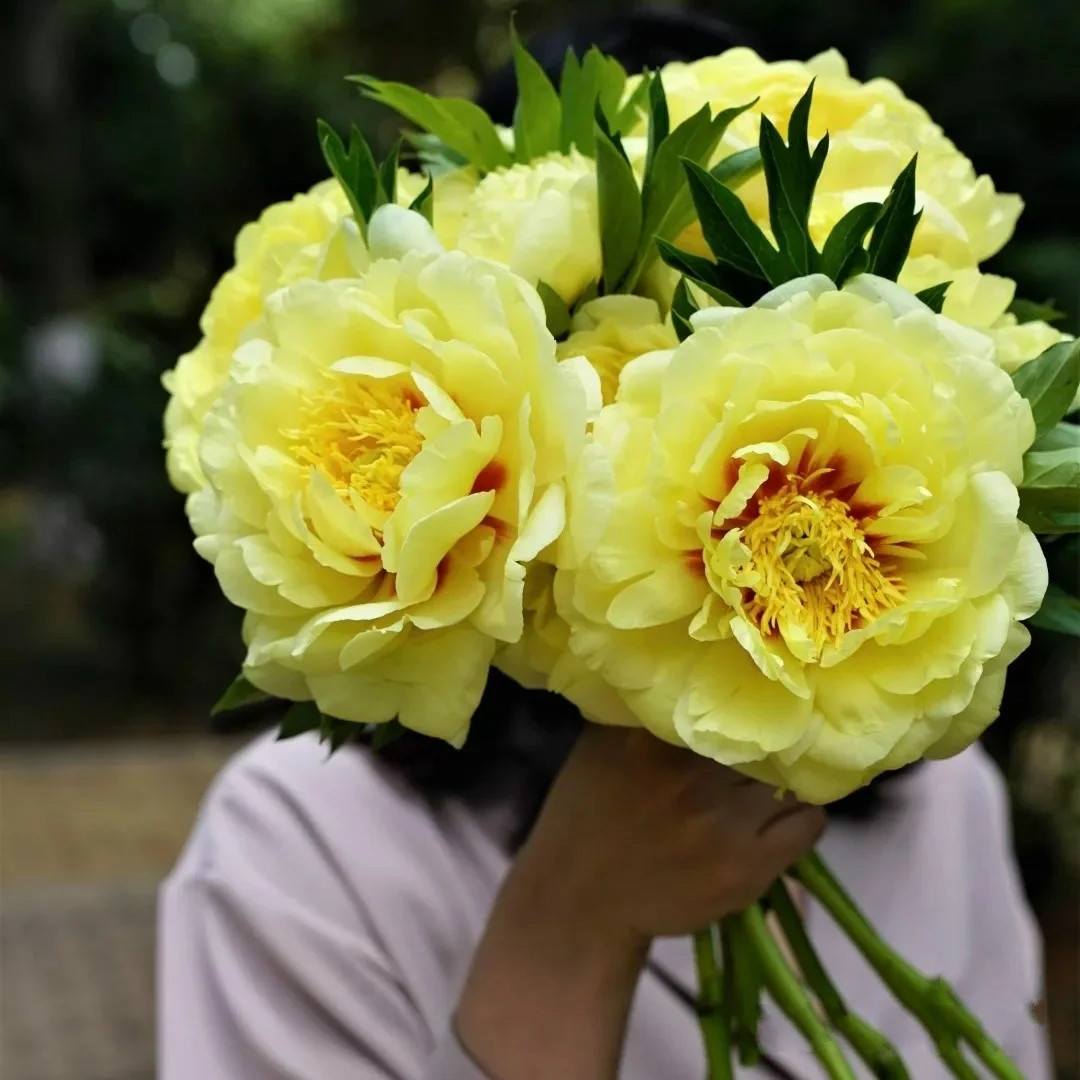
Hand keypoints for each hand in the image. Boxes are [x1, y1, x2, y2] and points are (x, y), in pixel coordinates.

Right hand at [455, 726, 824, 1079]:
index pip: (725, 697)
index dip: (743, 700)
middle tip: (763, 747)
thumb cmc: (591, 811)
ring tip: (770, 784)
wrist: (582, 900)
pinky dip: (801, 816)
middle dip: (765, 740)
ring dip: (786, 779)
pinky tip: (777, 819)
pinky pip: (808, 823)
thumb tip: (697, 668)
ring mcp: (721, 821)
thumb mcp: (603, 741)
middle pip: (762, 735)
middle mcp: (691, 773)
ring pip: (791, 777)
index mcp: (652, 735)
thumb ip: (646, 707)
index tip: (746, 705)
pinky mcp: (746, 867)